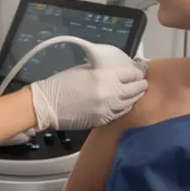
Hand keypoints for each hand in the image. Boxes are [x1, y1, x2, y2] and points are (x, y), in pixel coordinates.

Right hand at [29, 64, 147, 130]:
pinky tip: (124, 105)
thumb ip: (102, 71)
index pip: (131, 73)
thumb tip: (116, 73)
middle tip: (142, 83)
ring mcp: (107, 109)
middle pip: (135, 89)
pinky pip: (119, 114)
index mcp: (104, 77)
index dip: (137, 72)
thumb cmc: (61, 84)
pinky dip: (124, 108)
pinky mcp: (102, 121)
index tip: (138, 71)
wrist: (47, 106)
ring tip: (136, 94)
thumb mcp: (83, 70)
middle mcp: (110, 93)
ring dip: (134, 97)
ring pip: (130, 103)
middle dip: (140, 85)